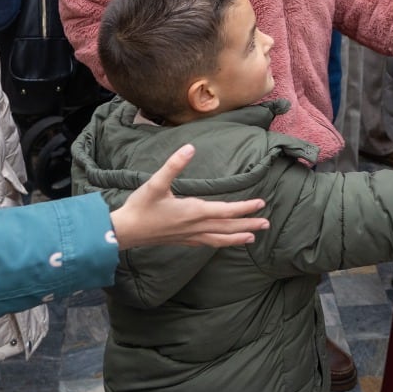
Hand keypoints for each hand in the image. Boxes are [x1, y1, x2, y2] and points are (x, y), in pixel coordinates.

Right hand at [108, 143, 269, 248]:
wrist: (125, 232)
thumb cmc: (141, 207)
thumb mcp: (156, 183)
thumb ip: (174, 165)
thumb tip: (190, 148)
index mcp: (193, 212)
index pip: (226, 211)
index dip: (244, 208)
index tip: (261, 204)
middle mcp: (195, 227)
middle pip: (228, 227)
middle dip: (248, 225)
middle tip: (266, 224)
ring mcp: (189, 236)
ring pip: (219, 239)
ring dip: (237, 237)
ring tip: (253, 237)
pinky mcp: (182, 241)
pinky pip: (207, 243)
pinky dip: (220, 243)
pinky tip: (223, 243)